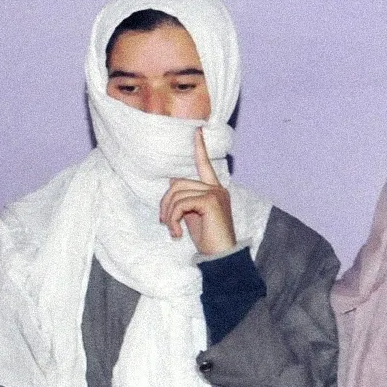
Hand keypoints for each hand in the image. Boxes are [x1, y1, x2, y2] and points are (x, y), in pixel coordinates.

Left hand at [160, 128, 236, 255]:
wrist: (221, 256)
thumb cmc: (207, 238)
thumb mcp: (192, 215)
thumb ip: (185, 198)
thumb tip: (172, 182)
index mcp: (214, 189)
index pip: (205, 164)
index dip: (200, 147)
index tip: (197, 130)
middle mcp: (216, 188)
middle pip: (178, 183)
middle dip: (165, 203)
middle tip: (165, 223)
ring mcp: (215, 193)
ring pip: (177, 193)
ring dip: (168, 213)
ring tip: (172, 229)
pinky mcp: (211, 201)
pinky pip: (181, 203)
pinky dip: (173, 218)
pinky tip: (177, 233)